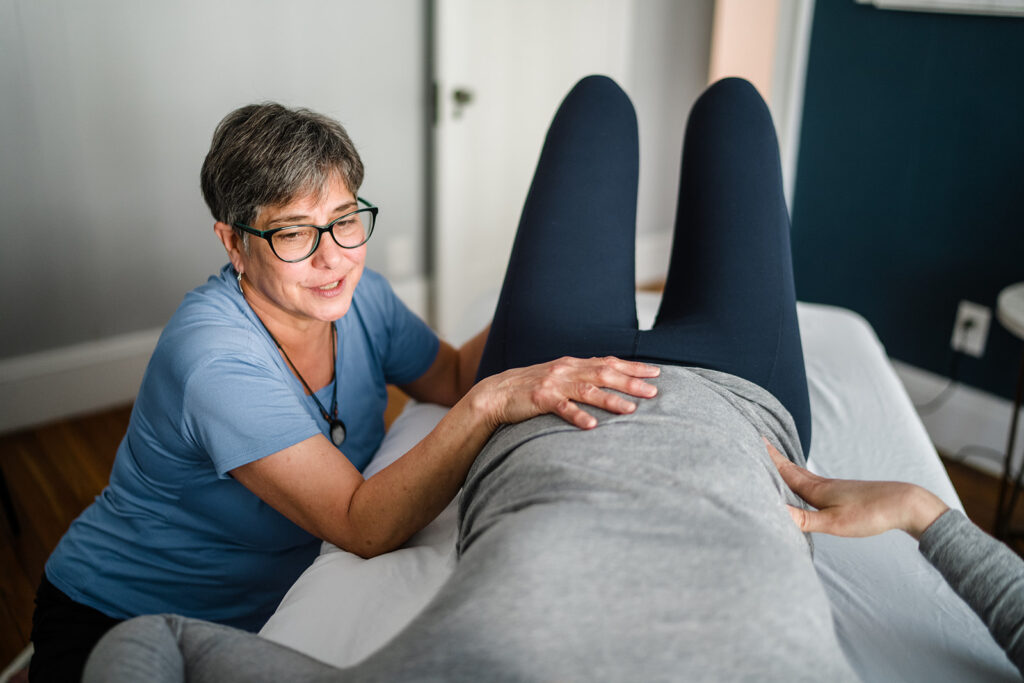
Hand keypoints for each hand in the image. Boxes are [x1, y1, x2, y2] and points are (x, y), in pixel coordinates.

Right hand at [472, 356, 659, 429]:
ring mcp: (553, 384)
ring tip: (631, 409)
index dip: (633, 368)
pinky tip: (592, 425)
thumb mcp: (558, 377)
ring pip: (587, 390)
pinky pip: (562, 408)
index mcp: (572, 364)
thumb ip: (581, 377)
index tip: (656, 373)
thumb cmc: (531, 388)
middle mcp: (566, 370)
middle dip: (630, 382)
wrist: (495, 394)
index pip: (608, 362)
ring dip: (610, 399)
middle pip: (604, 374)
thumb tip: (610, 380)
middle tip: (653, 391)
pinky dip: (577, 416)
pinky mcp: (540, 400)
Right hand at [765, 439, 948, 539]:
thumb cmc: (870, 513)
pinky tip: (806, 486)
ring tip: (776, 463)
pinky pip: (814, 483)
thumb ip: (805, 520)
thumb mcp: (835, 523)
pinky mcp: (844, 494)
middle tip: (760, 445)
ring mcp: (834, 488)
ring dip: (787, 468)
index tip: (755, 439)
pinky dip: (802, 479)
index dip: (770, 458)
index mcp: (816, 490)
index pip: (786, 472)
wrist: (904, 504)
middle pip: (792, 470)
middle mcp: (822, 485)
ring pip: (804, 476)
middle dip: (774, 459)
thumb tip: (775, 514)